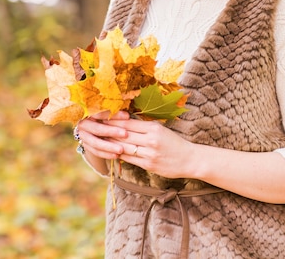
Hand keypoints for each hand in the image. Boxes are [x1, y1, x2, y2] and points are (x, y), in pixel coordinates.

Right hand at [76, 111, 129, 160]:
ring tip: (121, 150)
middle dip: (112, 132)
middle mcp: (83, 124)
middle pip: (97, 129)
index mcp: (88, 112)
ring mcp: (83, 136)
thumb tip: (126, 116)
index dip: (114, 115)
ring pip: (96, 143)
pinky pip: (96, 152)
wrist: (90, 124)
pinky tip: (116, 155)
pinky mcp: (86, 145)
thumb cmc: (103, 114)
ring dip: (109, 147)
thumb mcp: (107, 110)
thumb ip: (114, 112)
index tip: (127, 116)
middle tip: (125, 134)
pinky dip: (106, 154)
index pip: (100, 113)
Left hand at [79, 112, 194, 177]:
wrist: (189, 159)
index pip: (129, 123)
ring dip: (111, 144)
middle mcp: (151, 140)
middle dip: (108, 131)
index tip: (102, 118)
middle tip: (95, 128)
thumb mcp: (161, 130)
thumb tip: (125, 122)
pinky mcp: (149, 165)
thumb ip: (145, 127)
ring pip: (124, 147)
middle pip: (124, 135)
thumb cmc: (174, 142)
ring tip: (99, 140)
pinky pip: (130, 159)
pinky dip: (119, 155)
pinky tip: (111, 152)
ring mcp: (149, 153)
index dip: (114, 121)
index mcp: (154, 128)